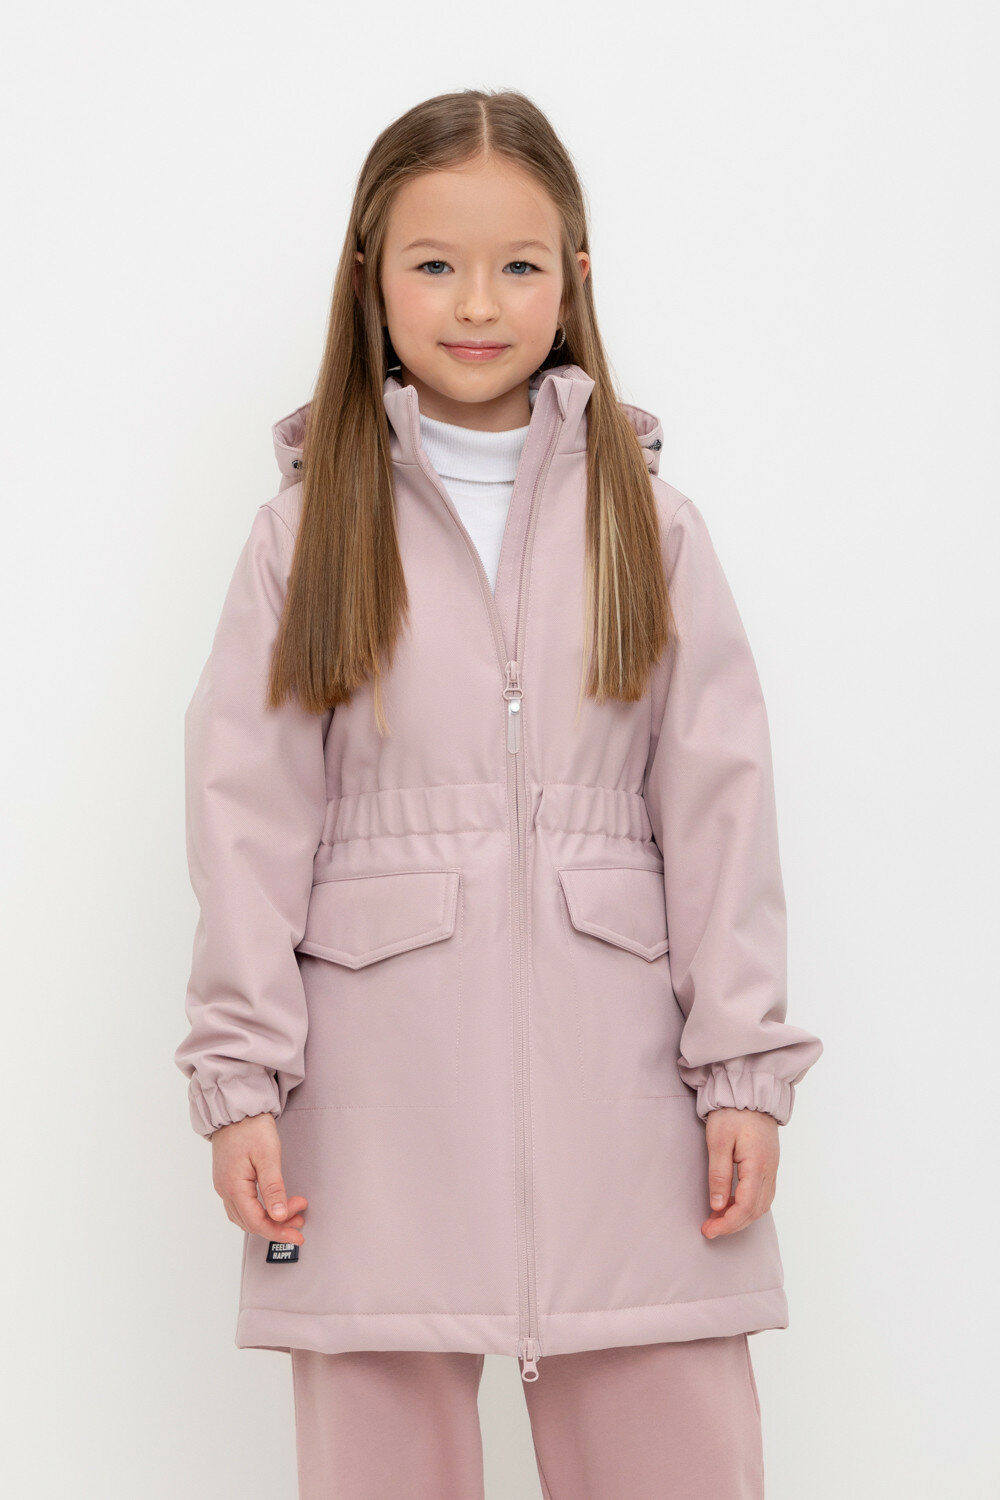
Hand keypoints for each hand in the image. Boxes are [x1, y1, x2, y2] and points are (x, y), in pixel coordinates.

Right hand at [211, 1112, 307, 1244]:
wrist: (236, 1108)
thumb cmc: (251, 1127)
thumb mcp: (268, 1156)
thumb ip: (273, 1187)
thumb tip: (279, 1215)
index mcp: (233, 1187)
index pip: (256, 1221)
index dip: (278, 1230)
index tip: (299, 1233)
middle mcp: (225, 1190)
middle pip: (250, 1222)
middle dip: (277, 1226)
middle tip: (300, 1222)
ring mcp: (224, 1185)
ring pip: (244, 1216)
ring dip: (268, 1220)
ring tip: (292, 1216)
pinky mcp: (228, 1179)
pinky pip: (241, 1206)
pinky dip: (258, 1211)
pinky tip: (273, 1207)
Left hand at [701, 1107, 778, 1239]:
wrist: (749, 1093)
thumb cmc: (732, 1113)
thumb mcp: (718, 1141)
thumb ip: (719, 1175)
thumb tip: (718, 1206)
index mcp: (758, 1166)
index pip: (746, 1207)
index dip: (727, 1223)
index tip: (708, 1230)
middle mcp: (770, 1171)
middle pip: (755, 1211)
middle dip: (733, 1225)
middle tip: (710, 1229)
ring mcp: (772, 1168)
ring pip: (761, 1205)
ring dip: (740, 1217)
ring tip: (717, 1219)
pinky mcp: (769, 1165)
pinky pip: (763, 1194)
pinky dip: (748, 1206)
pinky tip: (731, 1204)